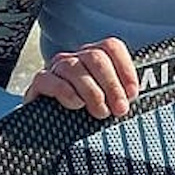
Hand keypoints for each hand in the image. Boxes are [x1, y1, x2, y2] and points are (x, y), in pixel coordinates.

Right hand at [23, 37, 138, 118]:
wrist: (53, 128)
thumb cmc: (88, 112)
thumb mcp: (110, 101)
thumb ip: (123, 94)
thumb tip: (135, 95)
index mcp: (96, 57)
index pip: (112, 47)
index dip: (125, 68)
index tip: (133, 93)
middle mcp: (77, 58)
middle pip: (96, 57)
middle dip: (112, 85)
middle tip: (119, 109)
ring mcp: (57, 68)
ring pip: (75, 69)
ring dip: (92, 93)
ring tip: (100, 112)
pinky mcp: (40, 82)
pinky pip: (50, 80)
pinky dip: (66, 93)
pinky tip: (76, 105)